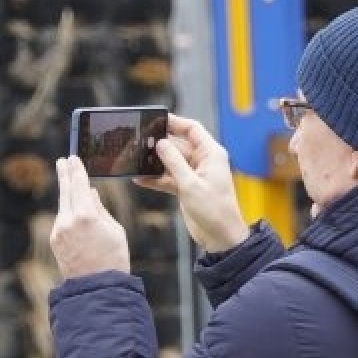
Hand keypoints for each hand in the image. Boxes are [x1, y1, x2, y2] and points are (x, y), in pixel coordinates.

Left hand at [50, 156, 130, 278]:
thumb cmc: (114, 258)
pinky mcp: (55, 240)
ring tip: (68, 180)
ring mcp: (59, 231)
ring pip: (63, 206)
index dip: (77, 170)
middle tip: (62, 160)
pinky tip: (73, 209)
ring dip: (67, 194)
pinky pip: (62, 220)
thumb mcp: (115, 230)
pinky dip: (68, 213)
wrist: (97, 287)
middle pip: (65, 191)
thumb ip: (100, 208)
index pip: (79, 185)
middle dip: (64, 174)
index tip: (73, 158)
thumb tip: (89, 193)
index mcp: (87, 215)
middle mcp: (69, 221)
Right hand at [137, 113, 249, 252]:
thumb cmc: (215, 211)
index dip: (175, 122)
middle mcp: (203, 161)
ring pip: (171, 162)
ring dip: (155, 164)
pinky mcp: (186, 188)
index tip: (156, 119)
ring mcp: (194, 174)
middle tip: (140, 143)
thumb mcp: (191, 185)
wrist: (220, 237)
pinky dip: (156, 179)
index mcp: (211, 154)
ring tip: (136, 162)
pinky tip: (140, 179)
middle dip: (160, 145)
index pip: (192, 129)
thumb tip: (161, 144)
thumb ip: (174, 162)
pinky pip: (168, 178)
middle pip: (178, 144)